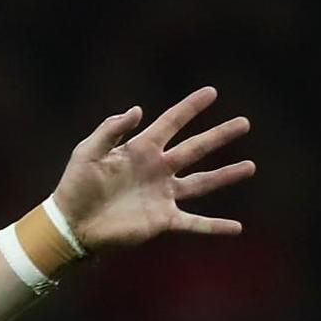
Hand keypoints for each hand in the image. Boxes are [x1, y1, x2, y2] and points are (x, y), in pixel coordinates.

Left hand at [52, 87, 254, 250]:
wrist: (71, 225)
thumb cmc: (75, 186)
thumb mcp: (87, 152)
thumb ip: (110, 130)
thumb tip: (138, 110)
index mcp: (141, 149)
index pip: (172, 122)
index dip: (190, 107)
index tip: (211, 92)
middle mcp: (158, 170)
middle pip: (196, 148)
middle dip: (220, 135)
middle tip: (244, 123)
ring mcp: (162, 195)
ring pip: (202, 182)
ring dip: (226, 175)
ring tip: (250, 166)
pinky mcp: (162, 220)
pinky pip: (194, 223)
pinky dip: (214, 226)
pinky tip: (236, 228)